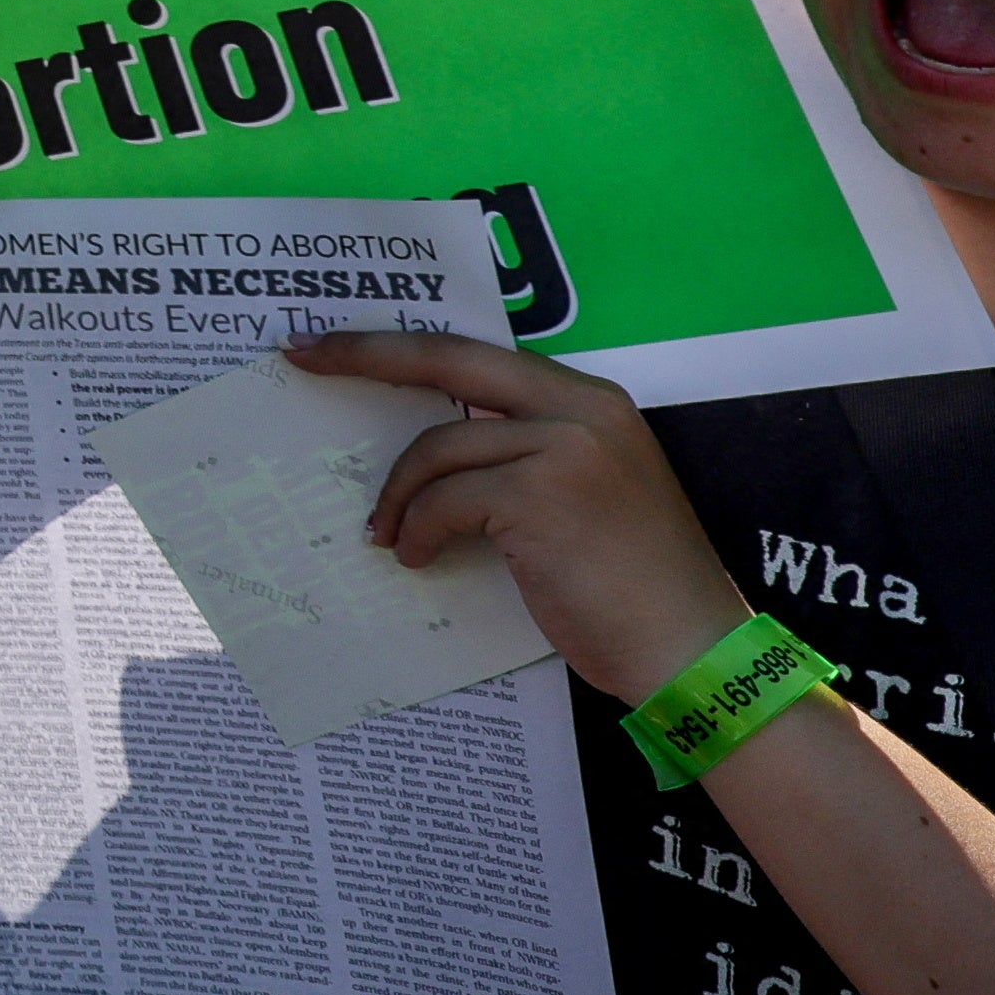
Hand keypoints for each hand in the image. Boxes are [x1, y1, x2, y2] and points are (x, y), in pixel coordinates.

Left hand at [294, 332, 746, 700]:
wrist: (692, 651)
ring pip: (439, 447)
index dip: (402, 345)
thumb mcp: (584, 495)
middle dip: (366, 354)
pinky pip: (445, 501)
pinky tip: (416, 559)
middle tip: (302, 358)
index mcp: (591, 399)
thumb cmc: (633, 588)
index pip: (477, 352)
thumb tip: (435, 451)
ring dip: (399, 496)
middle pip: (448, 357)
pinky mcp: (541, 497)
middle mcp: (582, 408)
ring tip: (388, 536)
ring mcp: (564, 448)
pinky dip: (417, 530)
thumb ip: (524, 453)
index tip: (333, 343)